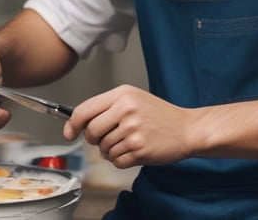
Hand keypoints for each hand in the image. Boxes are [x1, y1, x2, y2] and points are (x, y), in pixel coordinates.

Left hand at [63, 85, 194, 168]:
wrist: (187, 129)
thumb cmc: (160, 115)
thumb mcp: (134, 99)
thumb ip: (108, 107)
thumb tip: (78, 122)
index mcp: (123, 95)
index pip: (85, 110)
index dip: (73, 124)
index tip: (70, 132)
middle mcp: (127, 110)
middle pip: (91, 132)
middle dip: (94, 140)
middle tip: (107, 137)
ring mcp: (133, 130)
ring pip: (103, 149)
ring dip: (111, 151)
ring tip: (128, 142)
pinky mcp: (139, 149)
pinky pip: (116, 161)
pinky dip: (121, 160)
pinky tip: (134, 151)